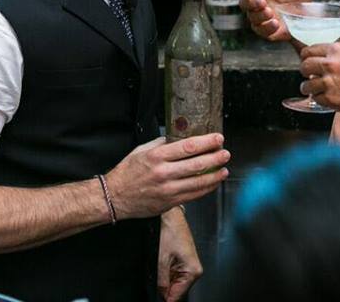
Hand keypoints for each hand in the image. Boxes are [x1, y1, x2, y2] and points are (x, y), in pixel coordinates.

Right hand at [106, 134, 229, 219]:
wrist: (114, 197)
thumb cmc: (127, 172)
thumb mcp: (141, 150)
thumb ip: (161, 144)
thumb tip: (180, 137)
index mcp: (156, 156)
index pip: (188, 147)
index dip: (206, 142)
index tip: (218, 139)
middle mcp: (163, 172)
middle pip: (196, 164)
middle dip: (215, 158)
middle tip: (225, 153)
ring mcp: (167, 189)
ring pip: (198, 181)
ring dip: (215, 175)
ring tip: (224, 169)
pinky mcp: (169, 202)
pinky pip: (193, 195)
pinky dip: (206, 188)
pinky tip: (213, 182)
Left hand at [158, 208, 202, 301]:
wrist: (169, 215)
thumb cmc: (169, 230)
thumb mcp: (161, 260)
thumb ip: (161, 281)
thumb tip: (161, 294)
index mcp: (193, 270)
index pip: (177, 295)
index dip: (164, 297)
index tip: (156, 296)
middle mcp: (193, 268)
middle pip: (175, 288)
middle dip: (163, 286)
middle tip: (156, 275)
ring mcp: (187, 263)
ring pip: (172, 280)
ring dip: (163, 277)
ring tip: (159, 263)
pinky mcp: (181, 259)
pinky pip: (171, 271)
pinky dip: (164, 270)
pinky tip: (160, 260)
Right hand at [236, 0, 311, 40]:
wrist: (308, 16)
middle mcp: (256, 2)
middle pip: (243, 3)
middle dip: (250, 3)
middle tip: (261, 1)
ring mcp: (260, 17)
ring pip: (251, 17)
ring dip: (259, 15)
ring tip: (270, 13)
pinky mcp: (266, 30)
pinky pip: (261, 30)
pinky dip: (266, 28)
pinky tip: (275, 24)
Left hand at [299, 42, 339, 116]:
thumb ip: (338, 54)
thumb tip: (323, 56)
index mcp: (337, 50)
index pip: (309, 50)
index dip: (307, 56)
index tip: (308, 60)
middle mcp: (331, 64)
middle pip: (304, 66)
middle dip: (306, 71)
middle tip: (311, 75)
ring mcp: (329, 82)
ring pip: (306, 84)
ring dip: (310, 87)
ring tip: (318, 88)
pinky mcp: (331, 99)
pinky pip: (315, 98)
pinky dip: (319, 98)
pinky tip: (328, 96)